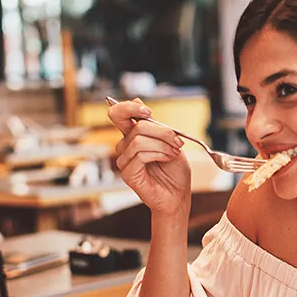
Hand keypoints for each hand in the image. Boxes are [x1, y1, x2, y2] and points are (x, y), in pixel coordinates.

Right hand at [110, 98, 190, 217]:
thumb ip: (154, 124)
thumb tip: (137, 101)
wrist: (179, 195)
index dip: (129, 107)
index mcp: (132, 136)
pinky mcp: (128, 174)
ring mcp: (124, 161)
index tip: (148, 110)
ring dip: (162, 144)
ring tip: (173, 153)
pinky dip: (158, 154)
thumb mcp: (169, 141)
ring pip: (139, 140)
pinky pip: (140, 155)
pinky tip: (167, 159)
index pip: (118, 114)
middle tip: (177, 141)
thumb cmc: (175, 171)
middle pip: (135, 126)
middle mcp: (125, 147)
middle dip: (161, 131)